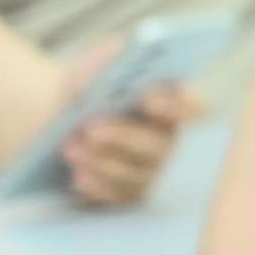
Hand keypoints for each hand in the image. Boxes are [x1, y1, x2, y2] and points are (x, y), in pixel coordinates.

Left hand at [60, 75, 199, 209]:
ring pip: (138, 175)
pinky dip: (100, 187)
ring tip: (71, 149)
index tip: (148, 98)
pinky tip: (80, 177)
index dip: (177, 106)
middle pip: (161, 147)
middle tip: (92, 129)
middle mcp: (172, 142)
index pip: (194, 109)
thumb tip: (113, 58)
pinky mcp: (131, 193)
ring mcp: (153, 172)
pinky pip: (121, 196)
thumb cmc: (86, 88)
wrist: (60, 120)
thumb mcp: (91, 69)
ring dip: (104, 163)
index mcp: (174, 104)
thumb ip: (104, 61)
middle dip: (126, 137)